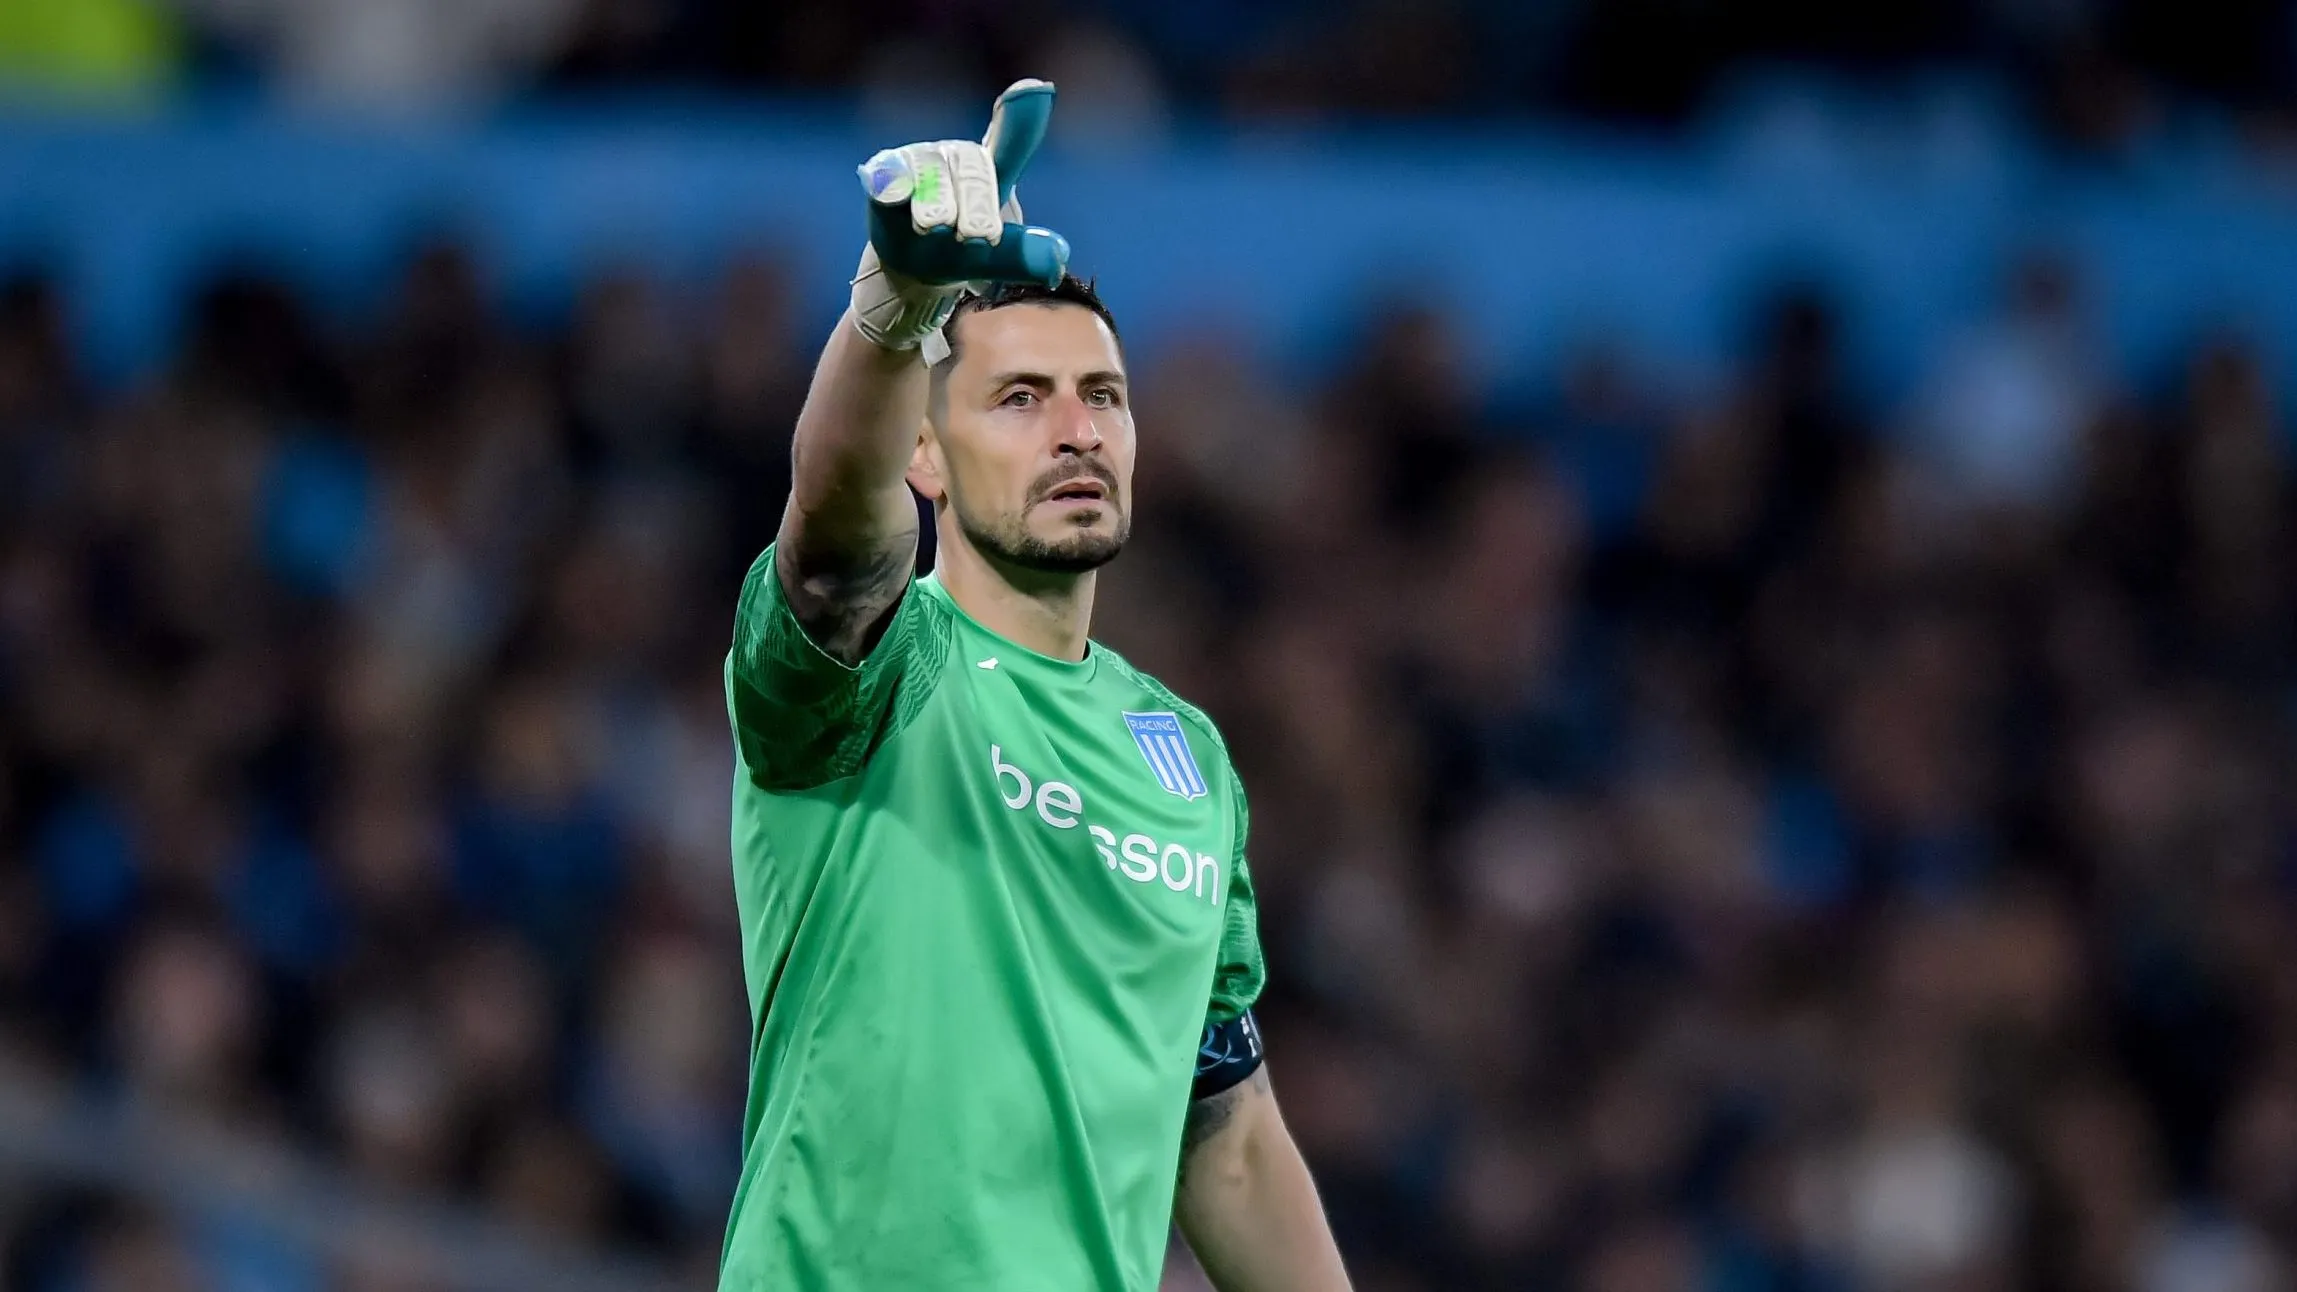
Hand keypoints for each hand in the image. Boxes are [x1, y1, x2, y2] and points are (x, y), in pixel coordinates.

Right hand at [849, 79, 1072, 352]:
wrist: (911, 266)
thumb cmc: (959, 252)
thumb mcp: (992, 260)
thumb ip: (1022, 255)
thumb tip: (1056, 258)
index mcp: (993, 171)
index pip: (1012, 141)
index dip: (1023, 117)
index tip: (1038, 90)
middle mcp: (957, 156)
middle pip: (973, 168)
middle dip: (976, 204)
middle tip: (979, 240)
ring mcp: (919, 160)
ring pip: (932, 173)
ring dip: (935, 202)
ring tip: (935, 229)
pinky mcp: (884, 172)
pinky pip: (888, 172)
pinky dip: (890, 181)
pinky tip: (892, 192)